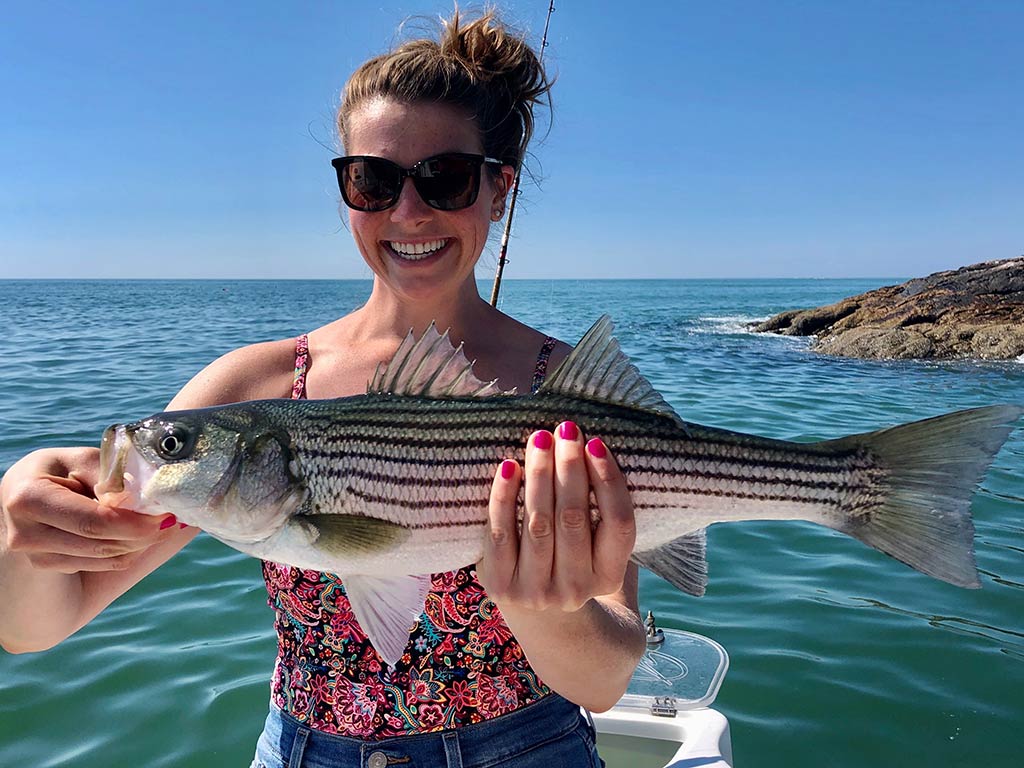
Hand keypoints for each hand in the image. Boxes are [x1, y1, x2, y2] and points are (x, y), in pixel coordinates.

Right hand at [1, 447, 177, 573]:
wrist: (28, 491)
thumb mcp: (84, 460)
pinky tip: (134, 533)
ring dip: (138, 543)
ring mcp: (34, 555)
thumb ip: (113, 476)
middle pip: (101, 544)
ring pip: (104, 558)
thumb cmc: (62, 470)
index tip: (167, 515)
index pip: (94, 521)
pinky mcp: (47, 566)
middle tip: (172, 521)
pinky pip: (99, 564)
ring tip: (157, 523)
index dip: (136, 523)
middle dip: (144, 534)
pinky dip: (124, 550)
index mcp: (29, 497)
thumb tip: (155, 490)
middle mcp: (24, 532)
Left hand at [478, 422, 636, 612]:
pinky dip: (504, 496)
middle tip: (566, 430)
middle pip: (574, 518)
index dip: (609, 481)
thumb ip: (608, 514)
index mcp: (609, 576)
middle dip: (570, 467)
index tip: (597, 443)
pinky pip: (501, 533)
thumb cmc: (577, 565)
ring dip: (539, 474)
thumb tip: (600, 448)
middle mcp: (575, 589)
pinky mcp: (499, 584)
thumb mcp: (603, 553)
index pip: (618, 524)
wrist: (542, 621)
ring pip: (538, 522)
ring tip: (540, 438)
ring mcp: (535, 590)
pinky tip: (508, 466)